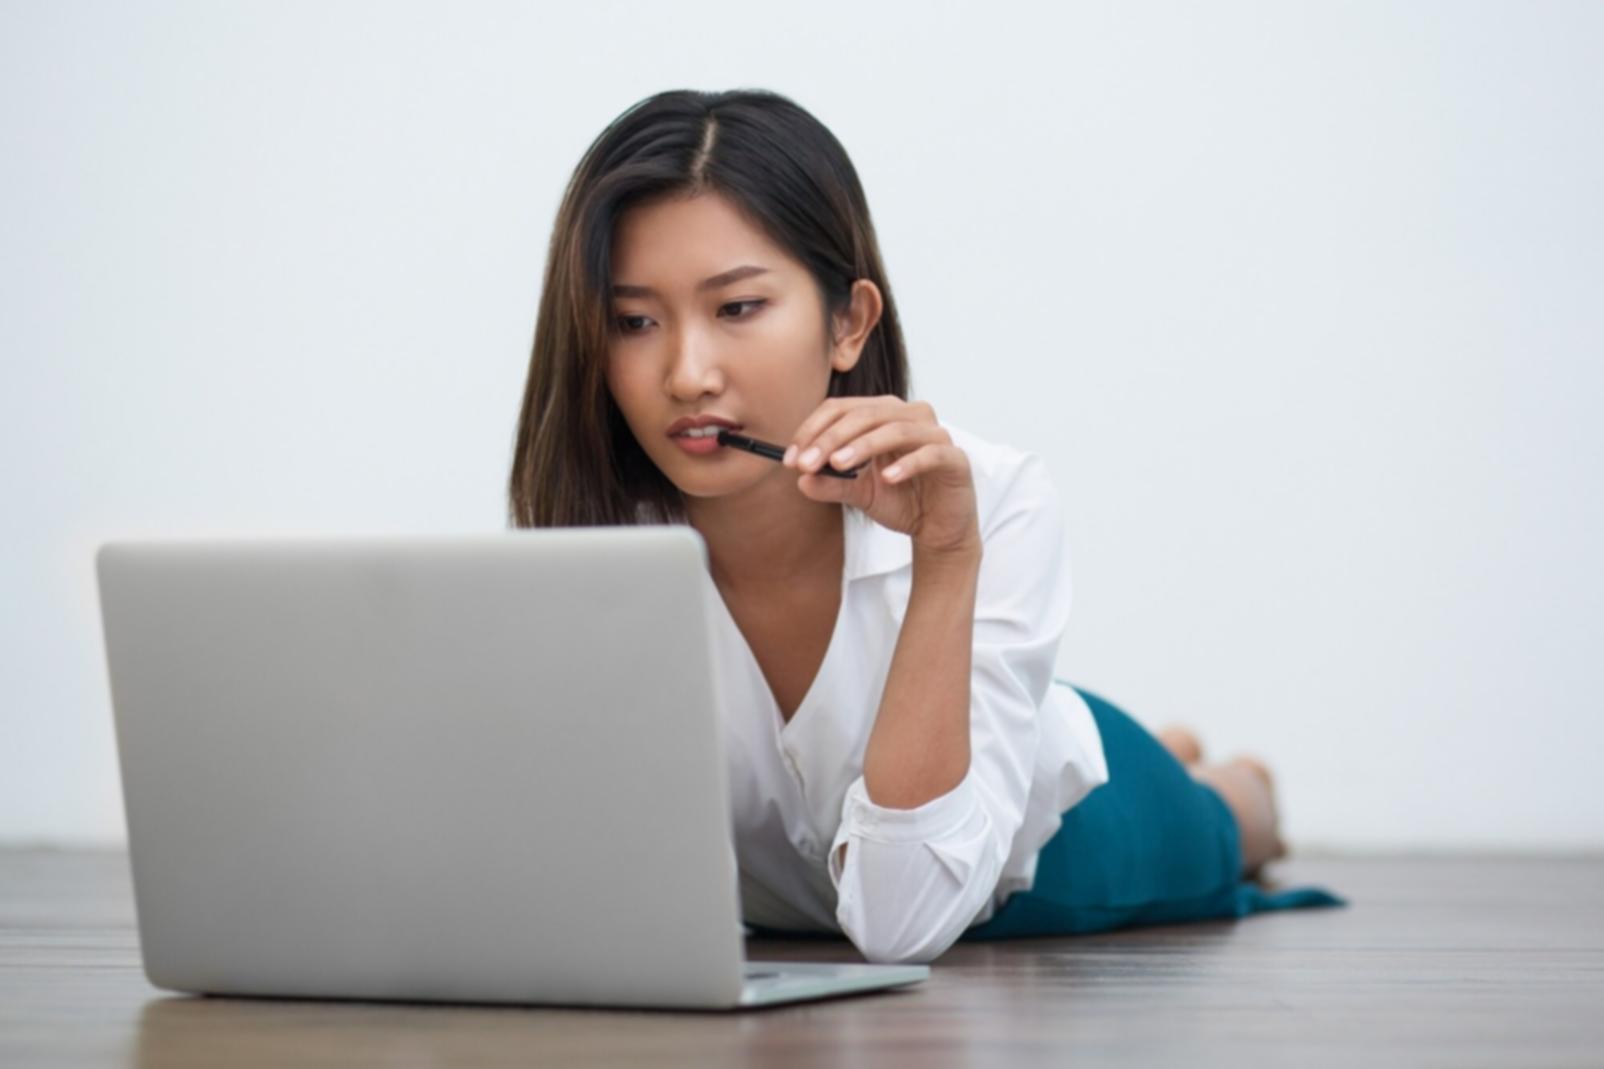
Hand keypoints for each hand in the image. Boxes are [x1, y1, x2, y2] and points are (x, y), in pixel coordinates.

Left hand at [785, 396, 979, 556]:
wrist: (938, 530)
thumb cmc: (901, 501)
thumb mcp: (858, 493)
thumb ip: (831, 484)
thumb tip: (800, 478)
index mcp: (884, 415)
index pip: (842, 409)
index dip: (813, 430)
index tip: (791, 459)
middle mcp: (910, 416)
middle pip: (865, 414)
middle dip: (831, 438)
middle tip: (807, 463)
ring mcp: (935, 435)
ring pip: (895, 429)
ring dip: (863, 446)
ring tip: (838, 466)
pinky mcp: (955, 458)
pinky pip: (930, 453)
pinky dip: (907, 463)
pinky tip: (887, 478)